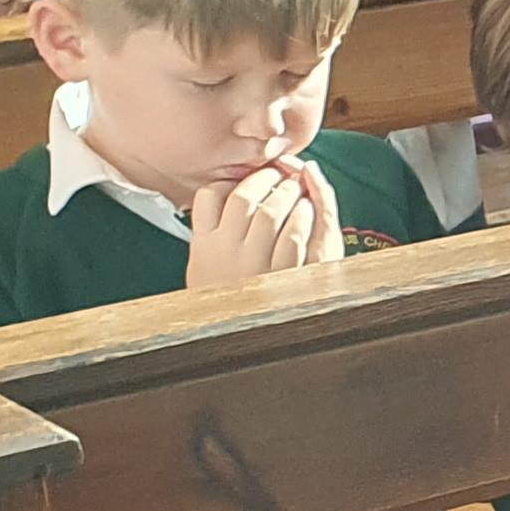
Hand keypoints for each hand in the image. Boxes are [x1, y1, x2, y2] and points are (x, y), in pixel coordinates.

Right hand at [182, 157, 338, 287]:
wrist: (229, 337)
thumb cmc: (222, 298)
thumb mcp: (204, 265)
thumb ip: (211, 232)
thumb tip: (224, 192)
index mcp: (202, 245)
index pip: (209, 196)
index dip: (230, 180)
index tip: (244, 177)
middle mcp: (224, 250)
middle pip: (243, 197)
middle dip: (265, 179)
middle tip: (278, 174)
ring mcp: (251, 262)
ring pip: (269, 212)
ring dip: (286, 192)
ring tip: (295, 187)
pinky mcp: (278, 275)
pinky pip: (293, 236)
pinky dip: (302, 216)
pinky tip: (308, 208)